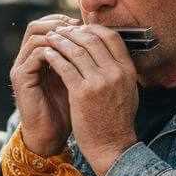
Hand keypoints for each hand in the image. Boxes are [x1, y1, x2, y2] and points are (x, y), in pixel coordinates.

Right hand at [9, 14, 79, 154]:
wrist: (51, 135)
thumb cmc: (68, 110)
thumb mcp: (78, 80)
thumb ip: (83, 61)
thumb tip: (104, 41)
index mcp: (40, 57)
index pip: (48, 26)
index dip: (66, 22)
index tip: (86, 25)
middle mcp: (27, 59)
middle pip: (37, 25)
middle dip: (61, 24)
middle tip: (80, 27)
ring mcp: (22, 67)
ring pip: (35, 36)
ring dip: (58, 35)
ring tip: (76, 39)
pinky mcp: (21, 78)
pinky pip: (35, 55)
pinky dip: (53, 51)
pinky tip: (70, 55)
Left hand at [37, 24, 138, 175]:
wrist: (112, 146)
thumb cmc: (117, 120)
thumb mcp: (128, 91)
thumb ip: (120, 70)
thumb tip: (109, 52)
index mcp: (128, 70)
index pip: (111, 37)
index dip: (94, 29)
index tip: (80, 29)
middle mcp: (115, 72)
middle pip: (92, 39)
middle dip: (74, 32)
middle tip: (61, 30)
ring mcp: (99, 82)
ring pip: (76, 50)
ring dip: (61, 41)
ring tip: (51, 38)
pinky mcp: (82, 93)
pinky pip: (65, 66)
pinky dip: (54, 57)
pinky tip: (47, 54)